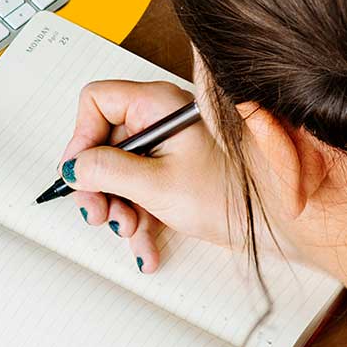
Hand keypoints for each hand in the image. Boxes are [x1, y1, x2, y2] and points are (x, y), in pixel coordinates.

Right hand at [60, 80, 233, 272]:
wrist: (273, 224)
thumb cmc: (229, 194)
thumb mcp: (157, 184)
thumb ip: (107, 171)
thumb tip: (73, 167)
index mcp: (157, 105)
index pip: (96, 102)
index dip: (81, 136)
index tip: (79, 171)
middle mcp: (158, 121)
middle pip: (102, 144)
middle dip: (97, 185)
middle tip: (97, 212)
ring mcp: (163, 148)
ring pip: (115, 173)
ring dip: (116, 208)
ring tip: (129, 231)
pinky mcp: (167, 174)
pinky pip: (134, 192)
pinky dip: (135, 219)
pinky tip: (144, 244)